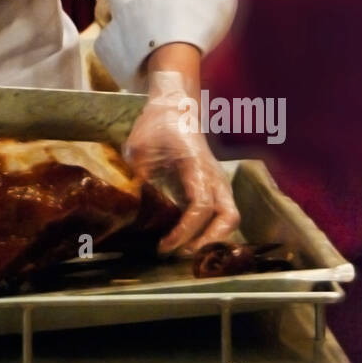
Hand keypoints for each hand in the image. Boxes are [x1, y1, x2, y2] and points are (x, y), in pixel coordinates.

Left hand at [123, 70, 239, 254]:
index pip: (201, 206)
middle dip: (208, 241)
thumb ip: (138, 180)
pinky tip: (190, 242)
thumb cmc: (155, 127)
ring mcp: (218, 181)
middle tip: (181, 254)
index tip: (165, 245)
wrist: (174, 107)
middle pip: (228, 216)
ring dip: (213, 239)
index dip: (186, 231)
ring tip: (186, 252)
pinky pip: (222, 213)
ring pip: (230, 216)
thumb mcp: (138, 151)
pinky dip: (212, 231)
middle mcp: (214, 176)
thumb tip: (131, 213)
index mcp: (196, 165)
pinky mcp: (214, 187)